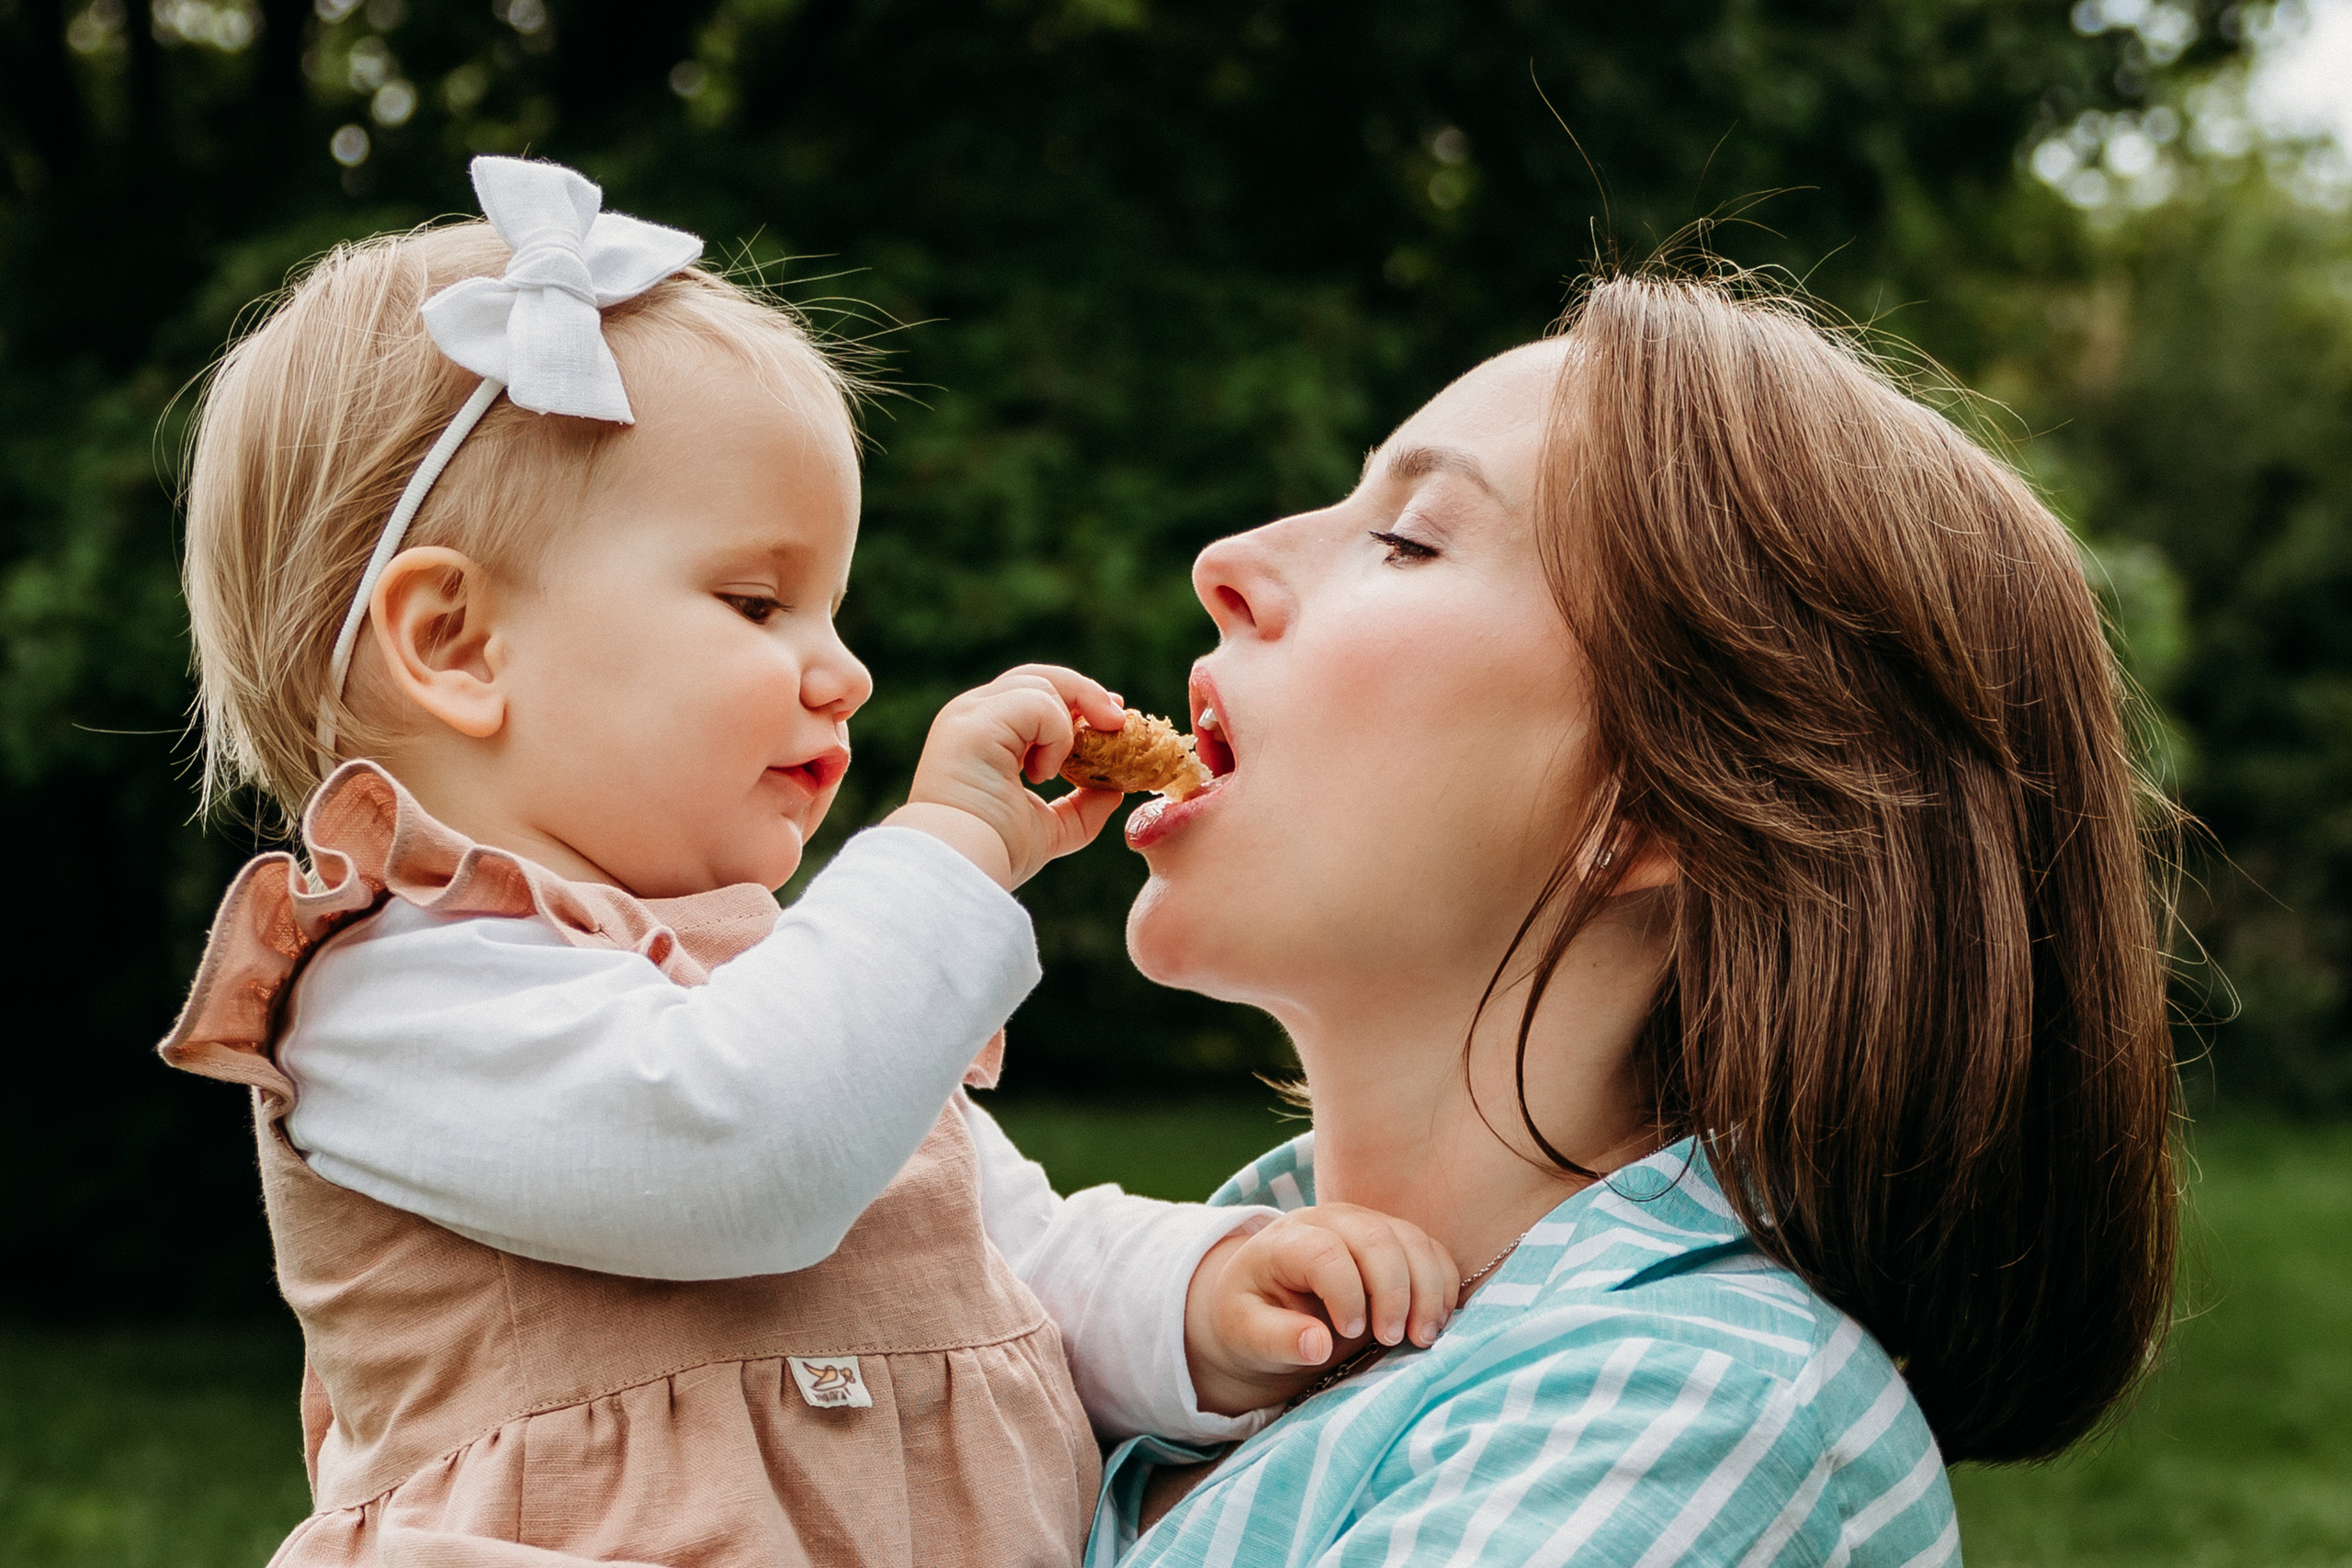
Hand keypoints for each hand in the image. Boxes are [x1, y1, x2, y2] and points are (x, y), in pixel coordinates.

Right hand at [885, 664, 1128, 887]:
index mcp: (985, 732)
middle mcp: (973, 715)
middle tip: (1117, 721)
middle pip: (1038, 676)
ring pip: (1041, 684)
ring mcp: (970, 715)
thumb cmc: (994, 852)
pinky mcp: (976, 723)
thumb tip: (1115, 791)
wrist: (962, 869)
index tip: (1111, 719)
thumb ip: (1081, 808)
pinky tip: (1043, 774)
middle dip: (1085, 693)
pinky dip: (1056, 735)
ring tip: (1057, 773)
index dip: (1077, 699)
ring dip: (1068, 726)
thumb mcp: (1050, 828)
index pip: (1034, 693)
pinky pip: (1038, 704)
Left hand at [1183, 1205, 1460, 1416]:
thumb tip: (1317, 1344)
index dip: (1346, 1293)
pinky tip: (1436, 1322)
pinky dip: (1443, 1285)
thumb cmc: (1252, 1318)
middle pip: (1376, 1238)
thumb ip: (1276, 1339)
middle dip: (1394, 1292)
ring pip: (1412, 1240)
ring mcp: (1366, 1224)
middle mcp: (1329, 1220)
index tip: (1350, 1333)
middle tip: (1392, 1339)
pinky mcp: (1394, 1240)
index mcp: (1286, 1241)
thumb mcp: (1244, 1334)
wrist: (1265, 1300)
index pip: (1325, 1253)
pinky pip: (1431, 1251)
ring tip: (1421, 1338)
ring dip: (1427, 1290)